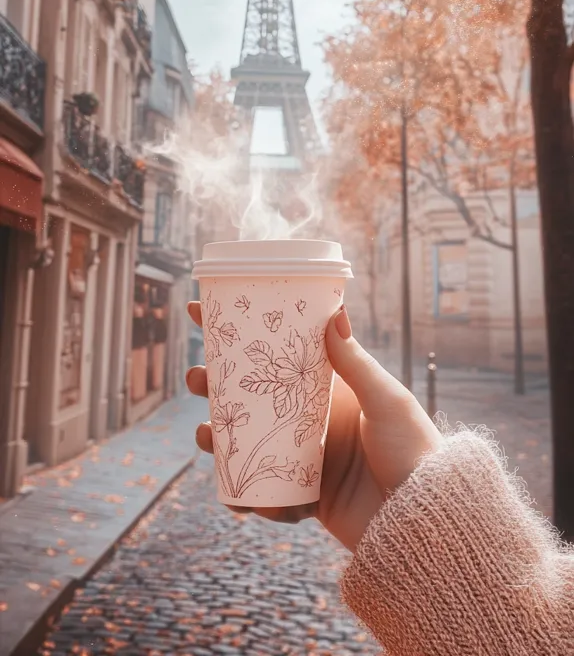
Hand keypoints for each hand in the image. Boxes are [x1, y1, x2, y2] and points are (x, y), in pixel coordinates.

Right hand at [185, 303, 440, 551]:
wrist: (427, 521)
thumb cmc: (415, 451)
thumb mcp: (386, 402)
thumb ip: (356, 364)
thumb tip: (334, 314)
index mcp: (330, 389)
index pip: (280, 351)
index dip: (242, 331)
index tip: (201, 309)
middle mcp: (312, 419)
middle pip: (252, 396)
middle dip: (216, 386)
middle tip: (195, 379)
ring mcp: (304, 458)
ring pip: (248, 443)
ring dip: (220, 440)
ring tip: (206, 436)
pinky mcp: (304, 497)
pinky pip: (265, 495)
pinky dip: (251, 497)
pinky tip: (246, 501)